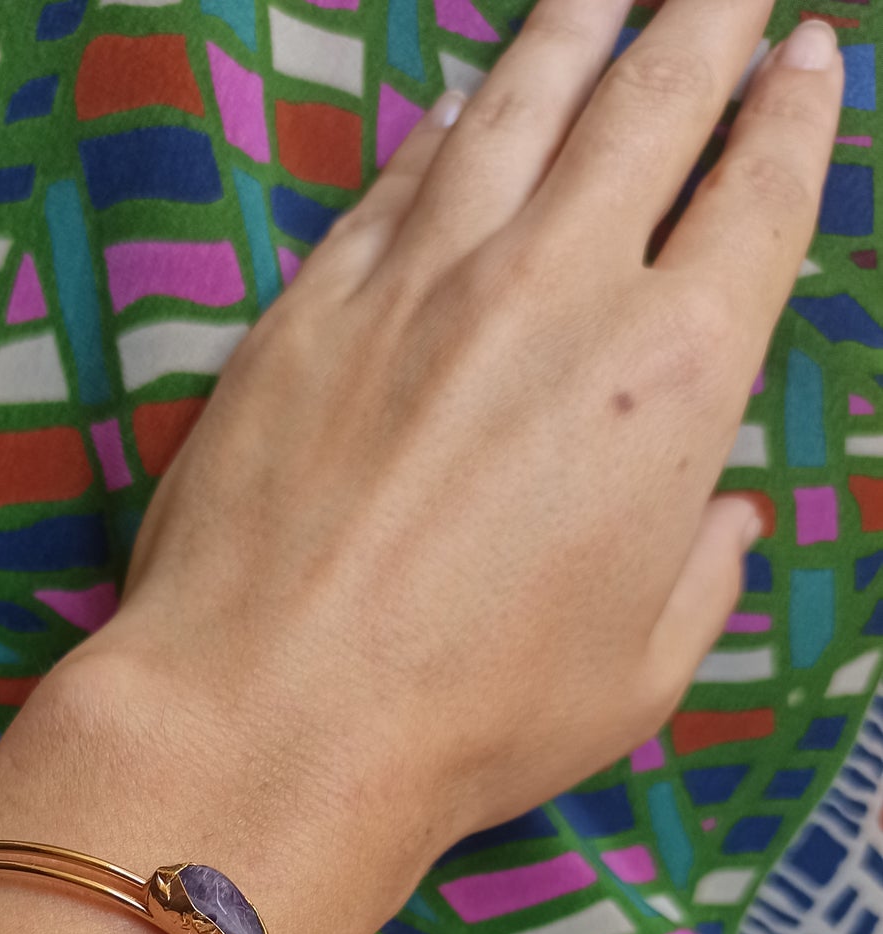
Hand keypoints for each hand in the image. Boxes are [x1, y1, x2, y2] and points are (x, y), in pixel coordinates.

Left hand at [78, 0, 840, 890]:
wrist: (269, 717)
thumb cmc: (466, 721)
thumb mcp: (637, 676)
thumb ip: (700, 577)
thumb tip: (721, 518)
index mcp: (672, 379)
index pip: (756, 198)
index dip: (792, 114)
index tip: (807, 60)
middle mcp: (554, 294)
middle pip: (650, 105)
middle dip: (704, 22)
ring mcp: (423, 284)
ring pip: (517, 109)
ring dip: (575, 32)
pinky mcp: (313, 304)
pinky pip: (396, 181)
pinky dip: (444, 128)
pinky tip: (459, 103)